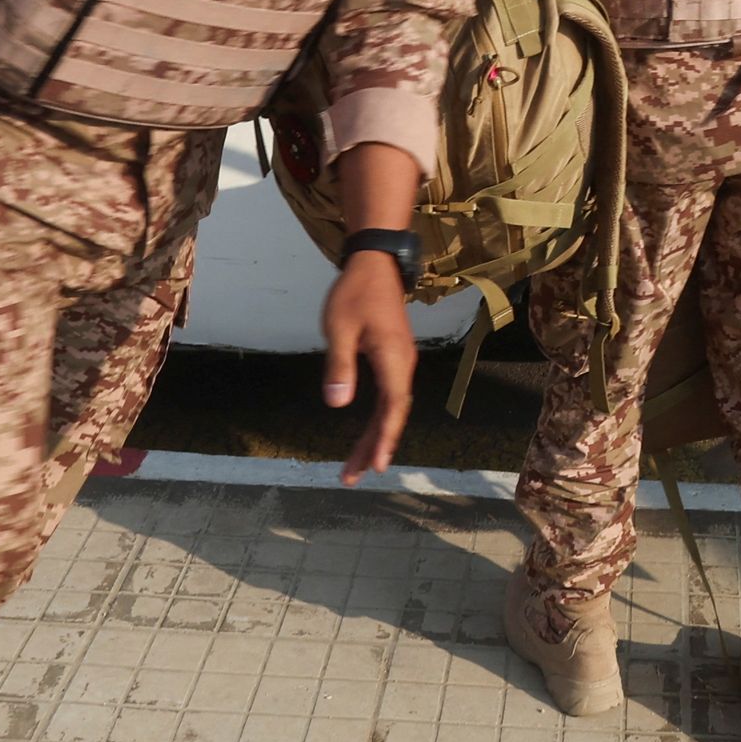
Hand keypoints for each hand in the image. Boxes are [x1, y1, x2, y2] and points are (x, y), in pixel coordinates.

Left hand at [321, 252, 418, 481]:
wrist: (375, 264)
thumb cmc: (355, 293)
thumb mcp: (339, 328)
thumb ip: (339, 366)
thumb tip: (337, 404)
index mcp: (393, 359)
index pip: (393, 407)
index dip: (384, 438)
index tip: (375, 465)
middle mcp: (403, 365)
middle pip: (392, 415)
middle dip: (373, 448)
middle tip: (352, 477)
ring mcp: (400, 363)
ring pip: (391, 409)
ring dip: (375, 437)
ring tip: (355, 466)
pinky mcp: (393, 360)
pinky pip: (389, 398)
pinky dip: (379, 421)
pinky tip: (368, 436)